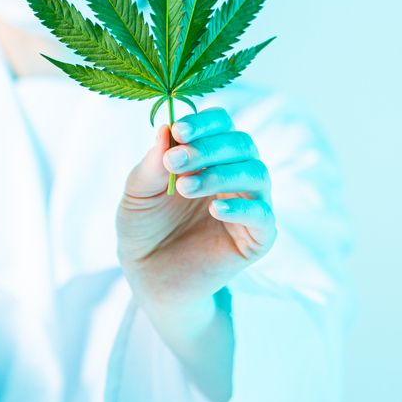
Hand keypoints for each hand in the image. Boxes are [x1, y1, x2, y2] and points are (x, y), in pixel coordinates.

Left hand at [116, 107, 275, 401]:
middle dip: (208, 148)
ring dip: (221, 174)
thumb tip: (166, 127)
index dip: (204, 123)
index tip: (178, 131)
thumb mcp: (137, 193)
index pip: (222, 123)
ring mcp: (250, 205)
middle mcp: (235, 174)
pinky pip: (264, 216)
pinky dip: (242, 207)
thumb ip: (152, 164)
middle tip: (173, 161)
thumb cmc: (144, 228)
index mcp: (209, 155)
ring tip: (184, 187)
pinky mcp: (257, 238)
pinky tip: (215, 209)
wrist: (148, 278)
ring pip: (256, 174)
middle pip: (242, 143)